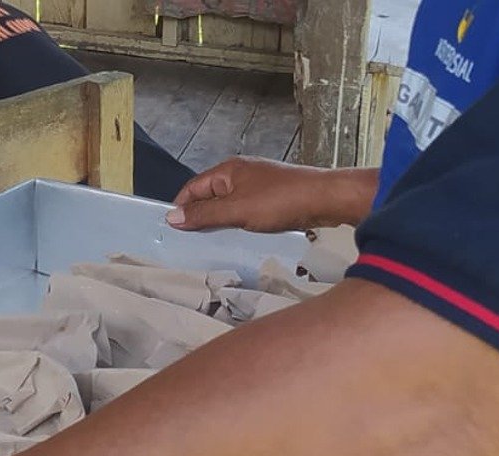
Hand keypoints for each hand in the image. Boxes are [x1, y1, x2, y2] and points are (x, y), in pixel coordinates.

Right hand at [167, 157, 373, 232]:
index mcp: (227, 171)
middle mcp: (240, 173)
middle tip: (191, 241)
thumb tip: (172, 216)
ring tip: (215, 241)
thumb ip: (204, 215)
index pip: (192, 188)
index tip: (173, 230)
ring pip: (228, 204)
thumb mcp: (237, 211)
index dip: (181, 208)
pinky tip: (240, 236)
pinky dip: (238, 222)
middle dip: (200, 216)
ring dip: (220, 221)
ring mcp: (257, 184)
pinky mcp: (271, 196)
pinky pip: (245, 209)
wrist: (326, 199)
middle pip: (209, 196)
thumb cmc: (282, 200)